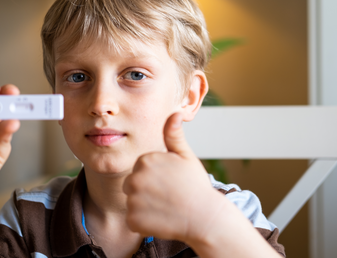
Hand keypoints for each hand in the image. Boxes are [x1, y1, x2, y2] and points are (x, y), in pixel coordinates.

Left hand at [123, 112, 218, 241]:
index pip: (140, 169)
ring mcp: (133, 200)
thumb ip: (174, 135)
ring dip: (145, 208)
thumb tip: (175, 112)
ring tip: (166, 208)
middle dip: (146, 191)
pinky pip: (132, 221)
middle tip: (168, 197)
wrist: (205, 218)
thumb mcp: (186, 156)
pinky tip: (161, 220)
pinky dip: (144, 223)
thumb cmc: (196, 186)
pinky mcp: (133, 220)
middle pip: (132, 185)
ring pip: (132, 203)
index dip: (155, 177)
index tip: (170, 183)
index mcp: (145, 160)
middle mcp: (135, 178)